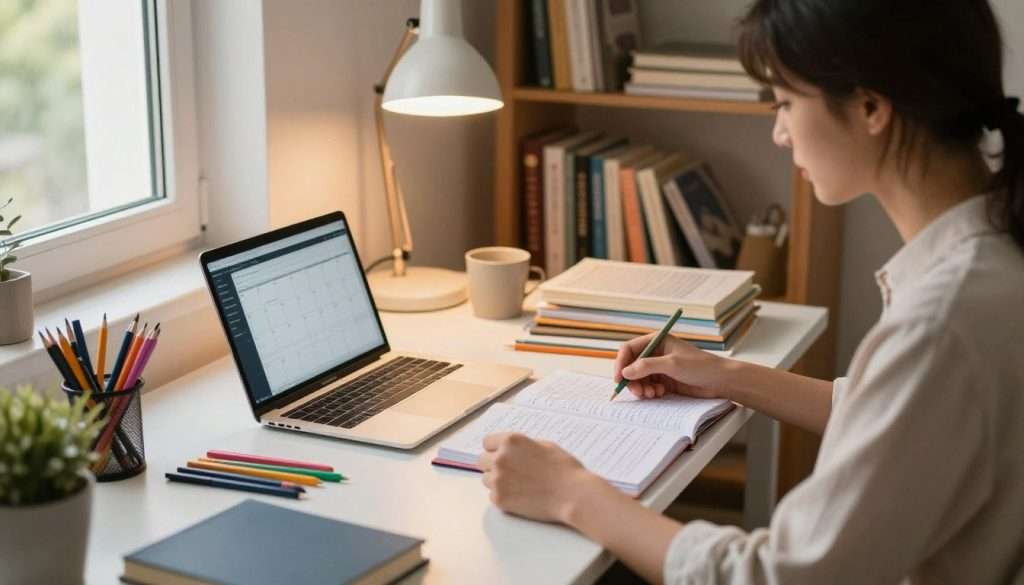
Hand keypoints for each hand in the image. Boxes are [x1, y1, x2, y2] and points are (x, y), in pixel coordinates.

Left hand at [478, 432, 600, 523]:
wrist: (572, 494)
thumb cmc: (563, 469)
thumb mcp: (544, 445)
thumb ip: (522, 446)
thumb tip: (510, 449)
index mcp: (511, 441)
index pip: (487, 442)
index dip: (496, 449)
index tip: (502, 455)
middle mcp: (500, 458)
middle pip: (482, 461)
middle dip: (493, 465)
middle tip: (511, 472)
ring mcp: (498, 479)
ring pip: (486, 479)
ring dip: (498, 481)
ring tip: (519, 485)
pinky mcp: (499, 499)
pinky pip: (493, 495)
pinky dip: (504, 496)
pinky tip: (521, 496)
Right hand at [613, 332, 732, 399]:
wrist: (720, 381)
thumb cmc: (700, 366)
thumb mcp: (672, 364)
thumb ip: (647, 366)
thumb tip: (625, 372)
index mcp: (656, 341)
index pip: (629, 349)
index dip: (621, 363)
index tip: (619, 378)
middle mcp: (655, 353)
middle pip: (631, 366)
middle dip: (631, 379)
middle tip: (638, 392)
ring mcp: (659, 367)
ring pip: (638, 378)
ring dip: (641, 388)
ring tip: (651, 394)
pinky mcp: (664, 380)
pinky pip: (648, 386)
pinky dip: (649, 392)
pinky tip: (659, 393)